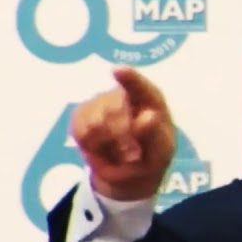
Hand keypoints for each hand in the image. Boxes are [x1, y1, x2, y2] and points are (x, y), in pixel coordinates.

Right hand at [70, 67, 176, 200]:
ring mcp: (99, 101)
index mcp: (150, 98)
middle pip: (113, 111)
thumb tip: (149, 116)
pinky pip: (81, 133)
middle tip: (133, 155)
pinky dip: (93, 148)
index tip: (118, 71)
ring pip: (94, 124)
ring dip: (108, 146)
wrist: (130, 170)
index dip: (129, 78)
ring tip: (119, 151)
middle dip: (122, 138)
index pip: (139, 85)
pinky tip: (103, 149)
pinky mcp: (80, 114)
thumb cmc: (152, 155)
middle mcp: (123, 93)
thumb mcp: (161, 150)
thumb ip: (155, 133)